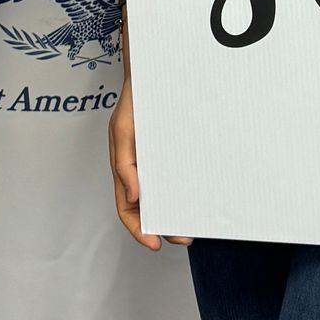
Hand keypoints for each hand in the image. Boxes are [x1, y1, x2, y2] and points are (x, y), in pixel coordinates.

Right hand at [108, 75, 187, 251]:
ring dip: (175, 213)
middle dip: (162, 227)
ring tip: (193, 225)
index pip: (127, 209)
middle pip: (147, 209)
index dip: (138, 230)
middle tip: (184, 237)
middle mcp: (139, 170)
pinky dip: (184, 193)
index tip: (154, 244)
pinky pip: (176, 179)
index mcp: (124, 169)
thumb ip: (125, 165)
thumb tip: (134, 197)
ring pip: (163, 197)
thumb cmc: (133, 102)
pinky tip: (197, 198)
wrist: (153, 75)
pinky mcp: (172, 154)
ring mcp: (156, 163)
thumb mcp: (122, 131)